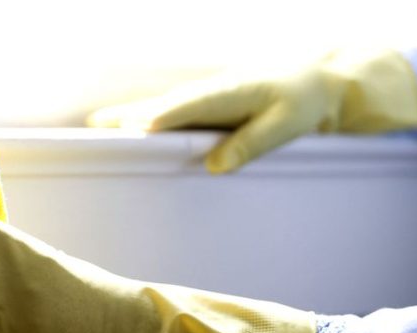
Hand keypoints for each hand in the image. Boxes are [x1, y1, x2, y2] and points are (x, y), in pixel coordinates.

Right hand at [88, 48, 416, 173]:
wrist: (318, 83)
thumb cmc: (305, 103)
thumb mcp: (288, 125)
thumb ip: (252, 143)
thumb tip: (216, 165)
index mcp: (233, 93)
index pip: (193, 105)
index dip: (167, 116)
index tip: (142, 128)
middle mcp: (213, 91)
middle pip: (166, 104)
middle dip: (133, 115)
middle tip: (98, 127)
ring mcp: (208, 96)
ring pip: (164, 106)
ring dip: (132, 115)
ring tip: (99, 125)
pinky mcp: (208, 104)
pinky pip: (172, 111)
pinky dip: (147, 117)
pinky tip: (129, 126)